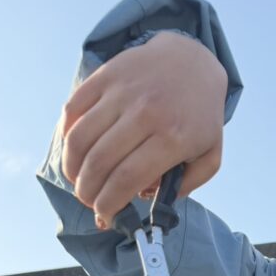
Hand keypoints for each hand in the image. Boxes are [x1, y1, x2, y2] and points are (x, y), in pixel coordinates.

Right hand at [60, 32, 228, 226]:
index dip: (108, 203)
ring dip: (71, 168)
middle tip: (88, 200)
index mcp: (172, 138)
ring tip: (78, 181)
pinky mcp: (105, 76)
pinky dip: (66, 136)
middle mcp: (145, 113)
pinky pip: (73, 110)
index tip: (104, 214)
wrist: (192, 61)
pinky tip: (74, 152)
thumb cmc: (200, 118)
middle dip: (87, 191)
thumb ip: (185, 186)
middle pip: (100, 162)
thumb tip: (144, 197)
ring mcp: (122, 92)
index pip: (127, 179)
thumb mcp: (209, 157)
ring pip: (80, 138)